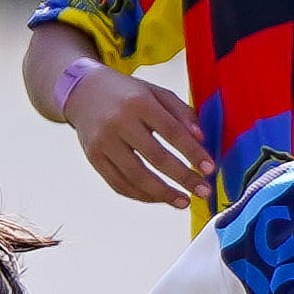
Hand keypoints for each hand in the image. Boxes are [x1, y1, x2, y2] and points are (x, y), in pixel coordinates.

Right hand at [67, 68, 213, 208]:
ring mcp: (103, 142)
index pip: (171, 131)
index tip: (210, 169)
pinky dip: (141, 195)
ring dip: (163, 194)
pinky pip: (119, 184)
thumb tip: (201, 139)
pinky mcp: (93, 158)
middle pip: (156, 157)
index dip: (192, 152)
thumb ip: (181, 112)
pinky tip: (159, 198)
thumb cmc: (127, 93)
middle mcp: (119, 122)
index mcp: (139, 102)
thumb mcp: (156, 93)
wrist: (83, 91)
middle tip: (203, 191)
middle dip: (183, 178)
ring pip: (136, 176)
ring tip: (184, 201)